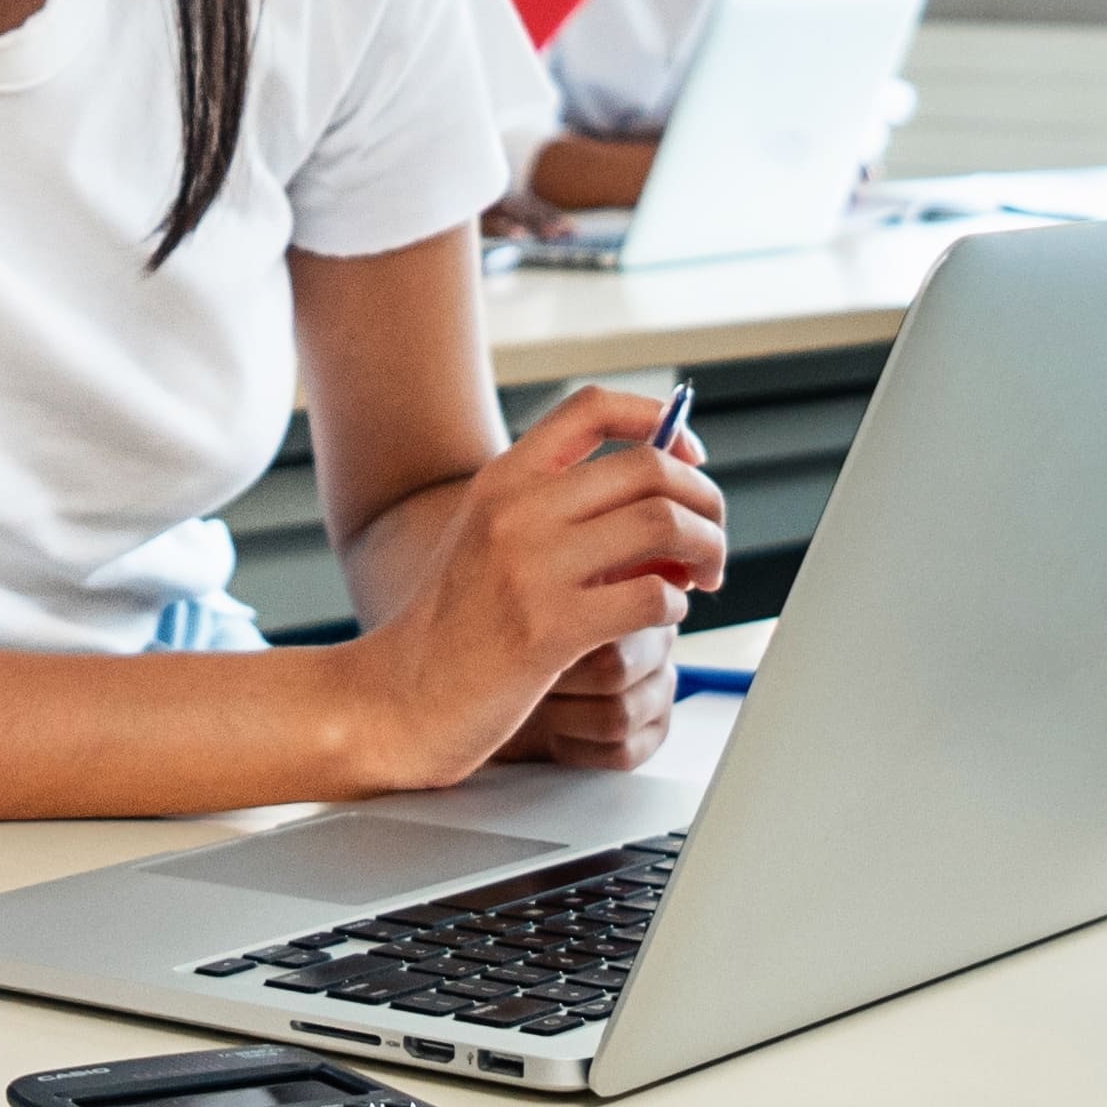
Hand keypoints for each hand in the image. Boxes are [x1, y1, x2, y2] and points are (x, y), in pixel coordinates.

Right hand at [330, 384, 718, 789]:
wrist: (395, 699)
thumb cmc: (453, 627)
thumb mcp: (490, 541)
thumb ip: (558, 511)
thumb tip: (663, 493)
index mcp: (502, 480)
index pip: (592, 407)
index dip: (657, 419)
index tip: (687, 457)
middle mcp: (516, 510)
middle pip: (650, 466)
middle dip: (704, 500)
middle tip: (711, 542)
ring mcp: (530, 568)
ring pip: (664, 523)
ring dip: (706, 550)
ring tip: (701, 580)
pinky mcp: (548, 630)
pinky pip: (652, 596)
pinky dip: (676, 607)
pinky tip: (660, 621)